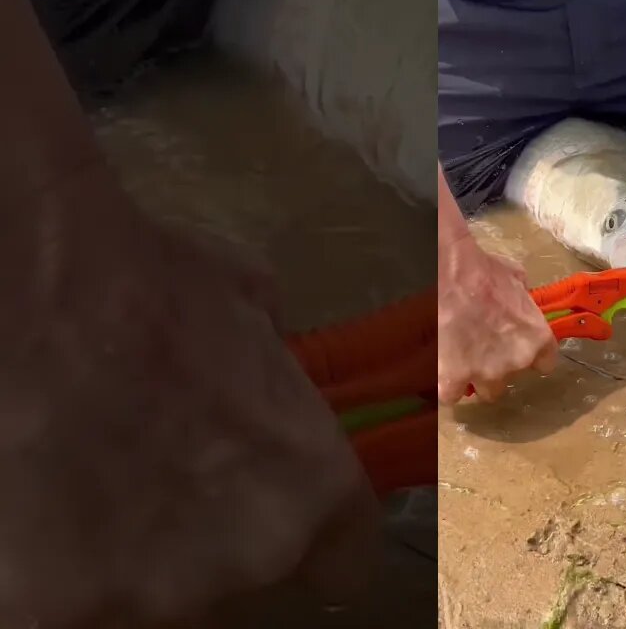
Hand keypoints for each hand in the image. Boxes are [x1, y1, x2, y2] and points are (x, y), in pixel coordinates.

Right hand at [0, 179, 378, 627]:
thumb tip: (263, 368)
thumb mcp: (246, 300)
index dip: (310, 536)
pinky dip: (38, 577)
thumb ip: (272, 368)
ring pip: (142, 603)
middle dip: (196, 538)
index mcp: (307, 487)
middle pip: (231, 580)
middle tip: (142, 472)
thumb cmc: (134, 279)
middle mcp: (244, 557)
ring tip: (70, 483)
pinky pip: (54, 616)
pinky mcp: (44, 620)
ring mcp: (143, 598)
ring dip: (114, 562)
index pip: (344, 559)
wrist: (17, 293)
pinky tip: (23, 515)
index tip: (270, 509)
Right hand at [437, 237, 557, 404]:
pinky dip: (447, 385)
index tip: (518, 350)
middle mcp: (516, 361)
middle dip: (498, 369)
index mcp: (537, 338)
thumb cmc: (484, 271)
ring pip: (486, 392)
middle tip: (483, 350)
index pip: (545, 364)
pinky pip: (452, 394)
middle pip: (511, 380)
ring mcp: (486, 373)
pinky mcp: (454, 379)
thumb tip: (520, 297)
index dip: (531, 358)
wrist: (449, 276)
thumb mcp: (517, 278)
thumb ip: (524, 299)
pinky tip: (442, 370)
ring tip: (461, 360)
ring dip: (475, 380)